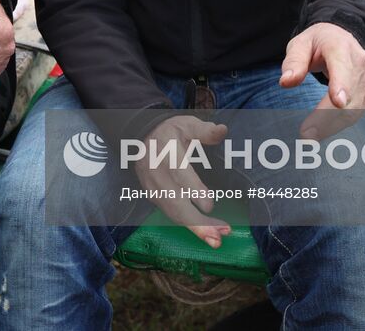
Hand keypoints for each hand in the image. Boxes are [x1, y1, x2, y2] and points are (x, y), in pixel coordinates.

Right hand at [136, 115, 231, 248]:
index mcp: (167, 152)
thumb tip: (223, 130)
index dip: (193, 190)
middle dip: (196, 223)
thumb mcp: (187, 124)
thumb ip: (205, 130)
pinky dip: (188, 225)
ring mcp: (153, 187)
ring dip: (195, 228)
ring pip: (173, 212)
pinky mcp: (152, 196)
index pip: (179, 173)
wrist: (142, 136)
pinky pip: (170, 214)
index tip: (210, 206)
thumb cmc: (171, 131)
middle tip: (218, 236)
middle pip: (175, 202)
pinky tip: (206, 232)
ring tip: (216, 239)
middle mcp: (157, 173)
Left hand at [280, 22, 364, 140]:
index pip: (343, 67)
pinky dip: (340, 124)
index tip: (338, 102)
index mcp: (340, 47)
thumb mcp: (300, 44)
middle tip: (306, 133)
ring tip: (310, 136)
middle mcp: (359, 63)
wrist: (342, 38)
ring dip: (333, 125)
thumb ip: (294, 61)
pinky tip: (324, 131)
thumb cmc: (317, 42)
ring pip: (354, 108)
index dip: (342, 85)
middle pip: (348, 95)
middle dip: (328, 116)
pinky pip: (357, 113)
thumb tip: (286, 82)